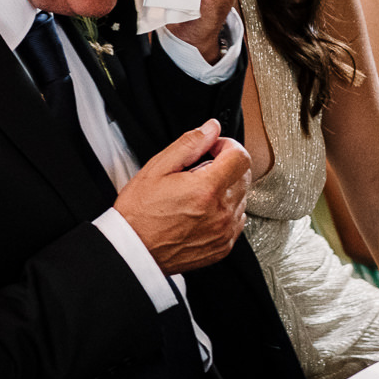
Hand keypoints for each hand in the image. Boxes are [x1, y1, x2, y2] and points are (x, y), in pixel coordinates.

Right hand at [113, 118, 251, 274]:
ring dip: (226, 189)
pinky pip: (237, 220)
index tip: (214, 149)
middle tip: (199, 171)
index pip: (241, 156)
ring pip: (242, 198)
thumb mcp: (157, 169)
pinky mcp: (222, 246)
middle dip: (226, 166)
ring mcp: (223, 232)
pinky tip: (203, 210)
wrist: (133, 250)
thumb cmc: (139, 213)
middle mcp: (220, 212)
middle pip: (244, 176)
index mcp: (206, 189)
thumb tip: (211, 129)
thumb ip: (189, 144)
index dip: (227, 146)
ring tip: (197, 194)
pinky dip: (225, 211)